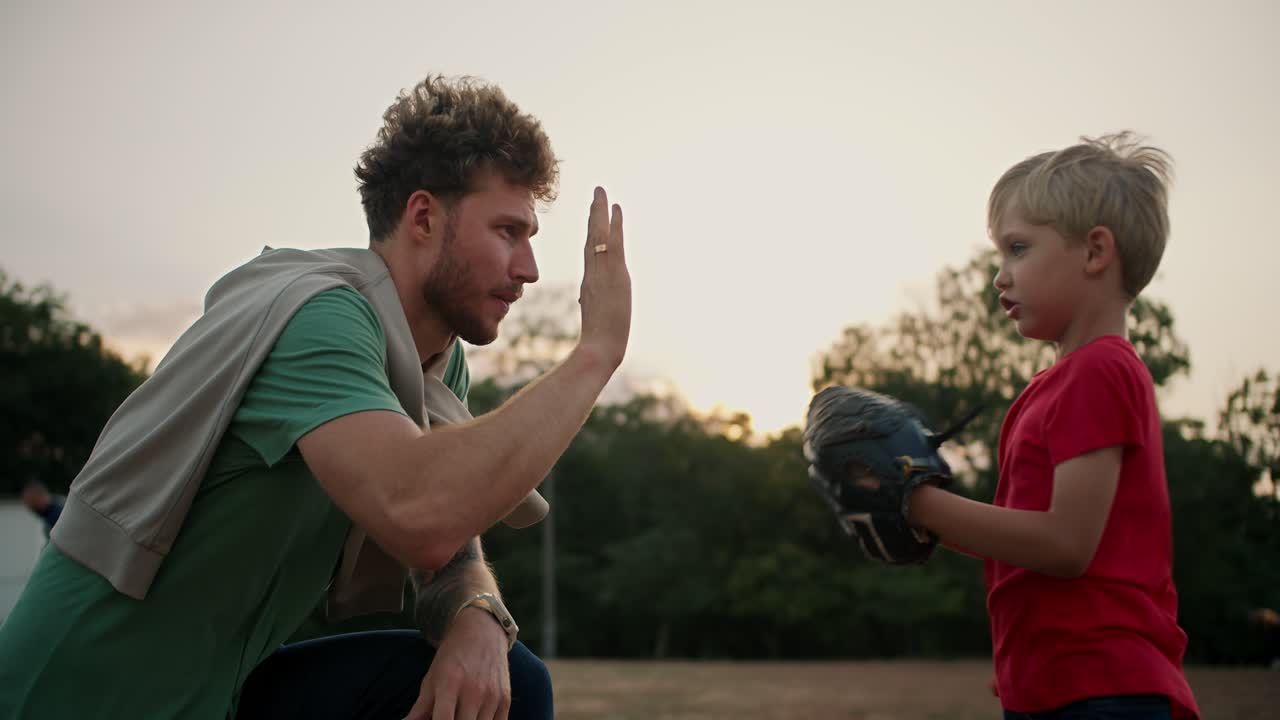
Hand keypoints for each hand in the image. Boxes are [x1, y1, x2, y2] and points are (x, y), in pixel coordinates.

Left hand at [404, 608, 510, 719]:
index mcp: (450, 684)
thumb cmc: (452, 658)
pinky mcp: (505, 699)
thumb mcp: (432, 678)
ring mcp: (492, 696)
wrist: (481, 632)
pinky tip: (475, 718)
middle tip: (447, 718)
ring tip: (461, 715)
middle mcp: (473, 690)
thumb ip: (420, 708)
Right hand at [577, 186, 629, 370]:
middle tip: (598, 192)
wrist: (599, 349)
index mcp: (591, 284)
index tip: (595, 215)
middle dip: (595, 214)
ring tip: (602, 192)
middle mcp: (594, 274)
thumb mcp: (595, 318)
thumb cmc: (597, 343)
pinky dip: (612, 224)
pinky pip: (612, 243)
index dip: (593, 232)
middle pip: (593, 238)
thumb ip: (592, 304)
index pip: (592, 252)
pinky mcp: (613, 275)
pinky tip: (615, 208)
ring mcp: (602, 273)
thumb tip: (586, 300)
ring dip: (601, 212)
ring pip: (599, 236)